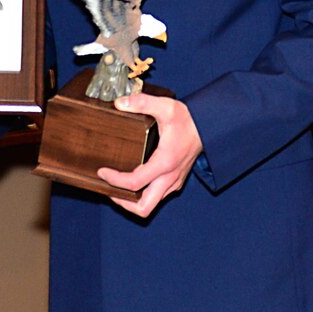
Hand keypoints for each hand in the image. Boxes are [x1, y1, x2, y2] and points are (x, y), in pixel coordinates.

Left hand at [97, 94, 201, 217]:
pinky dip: (142, 195)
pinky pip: (157, 197)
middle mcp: (170, 177)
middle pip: (143, 208)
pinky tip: (133, 181)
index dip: (114, 180)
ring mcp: (174, 182)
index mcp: (165, 162)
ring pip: (150, 205)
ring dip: (131, 201)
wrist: (209, 127)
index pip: (134, 183)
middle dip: (122, 202)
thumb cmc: (189, 119)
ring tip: (117, 186)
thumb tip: (120, 103)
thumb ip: (142, 103)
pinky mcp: (176, 182)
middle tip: (109, 188)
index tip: (102, 171)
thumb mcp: (166, 106)